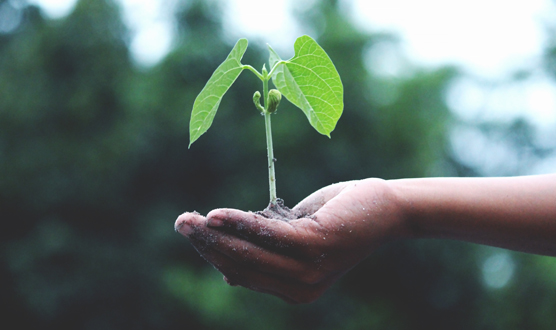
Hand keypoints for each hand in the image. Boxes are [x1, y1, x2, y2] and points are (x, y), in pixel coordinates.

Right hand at [174, 178, 407, 303]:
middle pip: (241, 266)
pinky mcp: (315, 247)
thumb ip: (266, 252)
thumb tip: (226, 271)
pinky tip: (216, 215)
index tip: (193, 233)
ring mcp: (309, 271)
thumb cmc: (337, 218)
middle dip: (207, 245)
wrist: (385, 208)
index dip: (214, 254)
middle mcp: (300, 288)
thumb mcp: (296, 238)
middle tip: (181, 223)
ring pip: (249, 253)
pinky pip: (268, 234)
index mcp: (294, 290)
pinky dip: (240, 223)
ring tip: (189, 220)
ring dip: (215, 235)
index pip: (243, 274)